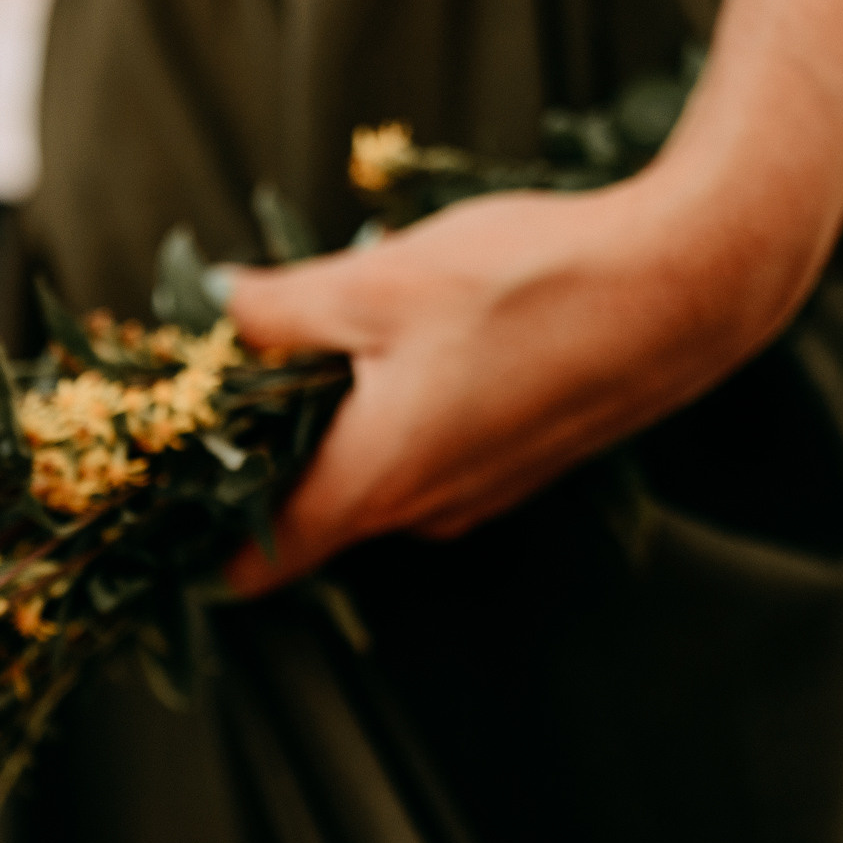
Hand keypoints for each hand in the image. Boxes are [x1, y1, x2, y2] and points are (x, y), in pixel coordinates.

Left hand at [219, 164, 832, 596]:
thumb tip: (216, 307)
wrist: (688, 286)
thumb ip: (280, 310)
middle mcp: (425, 511)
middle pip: (310, 512)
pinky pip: (429, 454)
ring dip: (332, 426)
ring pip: (373, 475)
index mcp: (373, 483)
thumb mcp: (377, 283)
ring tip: (310, 345)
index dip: (200, 544)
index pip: (258, 559)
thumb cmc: (530, 286)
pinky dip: (394, 414)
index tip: (154, 517)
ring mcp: (479, 492)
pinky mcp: (520, 460)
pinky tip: (401, 342)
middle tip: (216, 389)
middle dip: (258, 460)